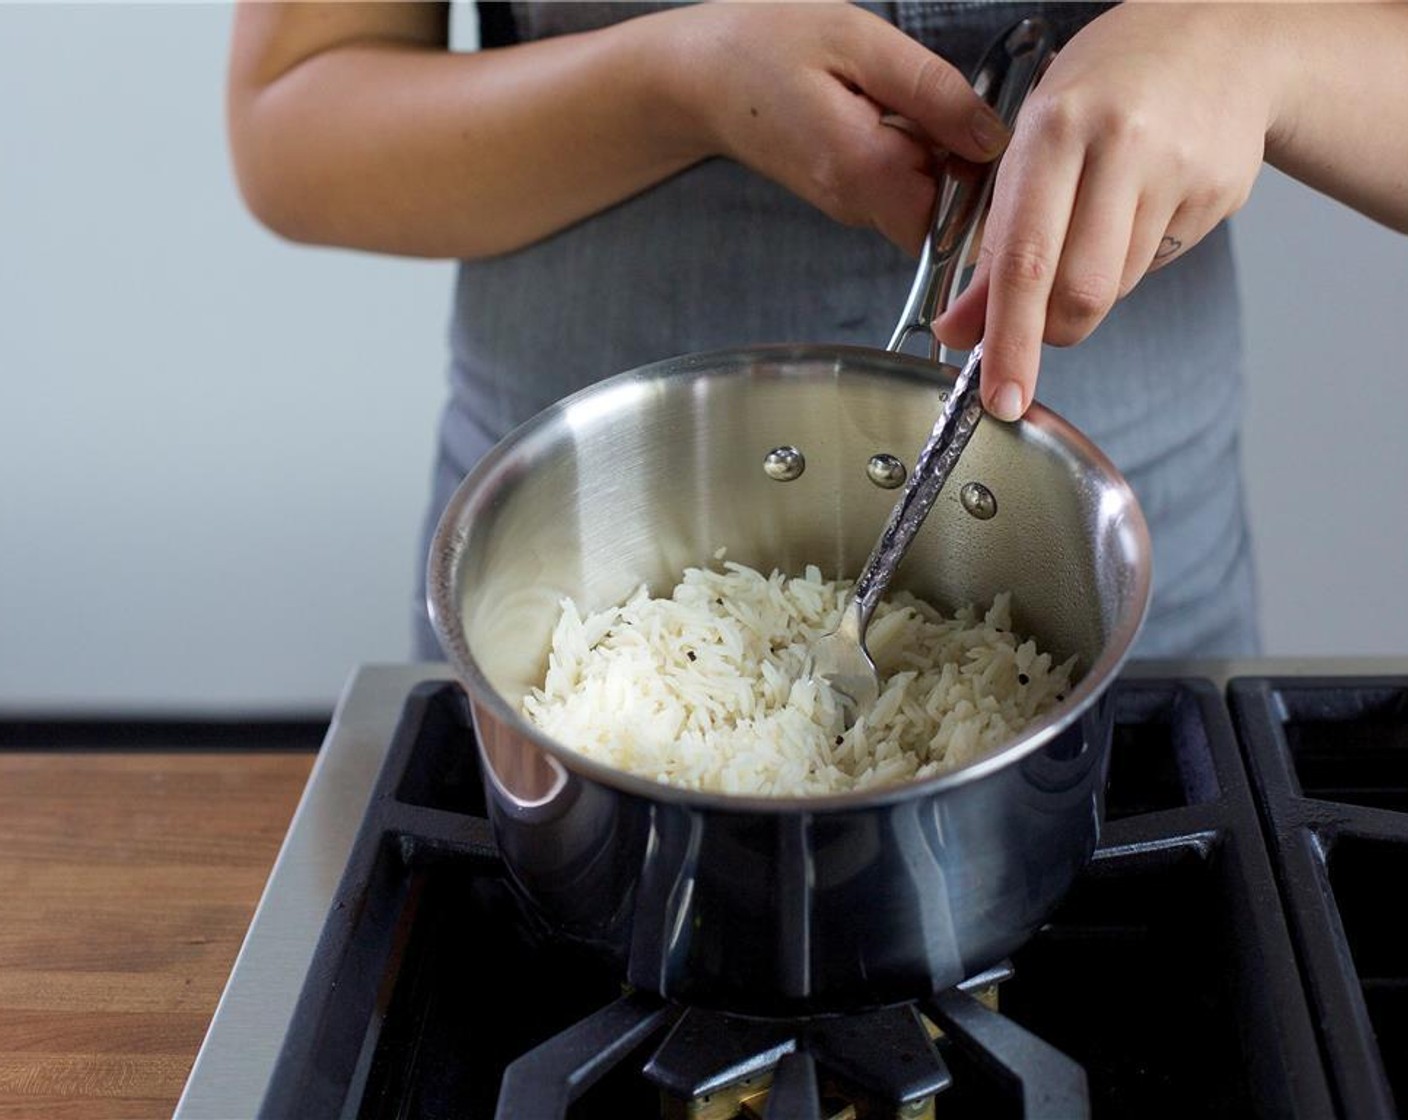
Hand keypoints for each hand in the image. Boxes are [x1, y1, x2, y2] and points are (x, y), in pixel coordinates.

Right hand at [674, 3, 1010, 254]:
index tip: (977, 124)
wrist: (697, 78)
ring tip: (896, 94)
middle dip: (960, 161)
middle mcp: (855, 204)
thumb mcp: (857, 40)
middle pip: (945, 211)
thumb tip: (993, 136)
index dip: (981, 175)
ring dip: (933, 152)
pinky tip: (882, 108)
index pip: (954, 214)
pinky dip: (907, 151)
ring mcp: (848, 206)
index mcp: (860, 168)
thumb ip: (931, 92)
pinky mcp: (845, 197)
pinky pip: (899, 186)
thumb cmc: (764, 45)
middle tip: (931, 95)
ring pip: (924, 199)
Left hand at [933, 5, 1275, 419]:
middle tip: (1039, 328)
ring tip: (1096, 224)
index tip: (998, 394)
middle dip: (1050, 333)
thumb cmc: (1107, 87)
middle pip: (1079, 292)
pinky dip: (1134, 260)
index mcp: (1057, 130)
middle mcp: (1121, 147)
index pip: (1023, 260)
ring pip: (1118, 287)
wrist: (1222, 36)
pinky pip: (1158, 264)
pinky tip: (1138, 208)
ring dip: (1091, 288)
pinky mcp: (1219, 193)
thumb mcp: (1033, 142)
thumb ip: (993, 242)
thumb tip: (960, 330)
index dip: (1008, 339)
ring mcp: (1178, 171)